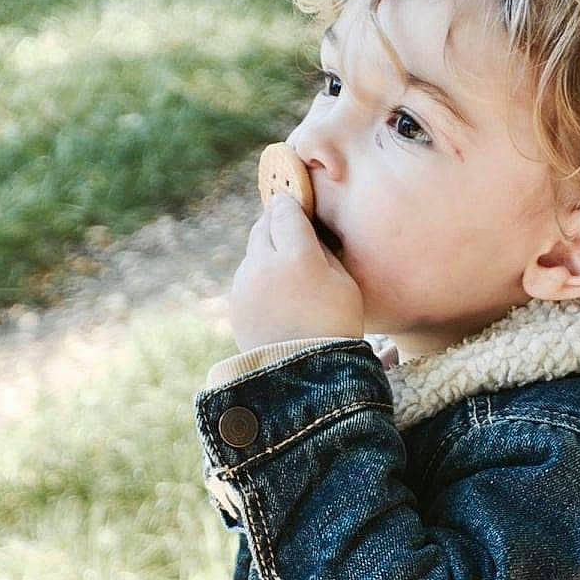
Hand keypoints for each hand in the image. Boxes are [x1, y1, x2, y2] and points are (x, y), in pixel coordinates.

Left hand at [229, 194, 363, 351]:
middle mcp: (264, 265)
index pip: (285, 211)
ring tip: (286, 268)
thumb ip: (323, 250)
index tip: (297, 204)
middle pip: (263, 226)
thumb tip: (306, 233)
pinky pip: (246, 277)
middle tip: (289, 227)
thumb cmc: (336, 327)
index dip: (292, 205)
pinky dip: (258, 277)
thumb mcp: (344, 284)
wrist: (305, 376)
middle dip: (275, 223)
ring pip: (252, 251)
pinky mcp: (235, 304)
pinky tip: (276, 294)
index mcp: (297, 256)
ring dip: (266, 251)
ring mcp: (245, 285)